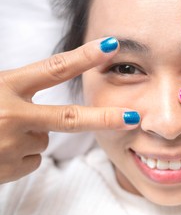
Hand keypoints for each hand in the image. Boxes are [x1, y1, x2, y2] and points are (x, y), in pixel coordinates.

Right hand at [0, 38, 139, 183]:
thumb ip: (14, 89)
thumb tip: (42, 99)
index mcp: (4, 86)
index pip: (54, 68)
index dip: (85, 56)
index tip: (112, 46)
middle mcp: (11, 115)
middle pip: (70, 118)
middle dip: (105, 118)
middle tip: (133, 117)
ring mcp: (11, 145)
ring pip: (44, 140)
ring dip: (28, 136)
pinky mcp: (9, 168)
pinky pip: (32, 159)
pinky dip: (19, 156)